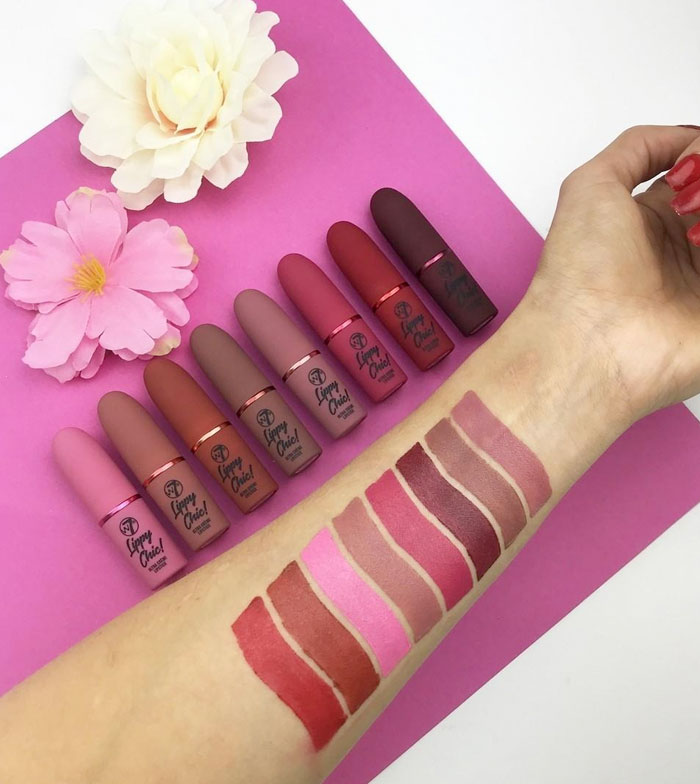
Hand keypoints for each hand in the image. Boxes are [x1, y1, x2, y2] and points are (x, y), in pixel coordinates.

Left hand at [526, 125, 699, 419]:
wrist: (587, 342)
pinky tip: (699, 252)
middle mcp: (685, 249)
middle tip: (690, 207)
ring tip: (694, 239)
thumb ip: (638, 147)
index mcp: (655, 221)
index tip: (688, 175)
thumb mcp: (590, 185)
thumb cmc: (579, 273)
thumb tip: (690, 139)